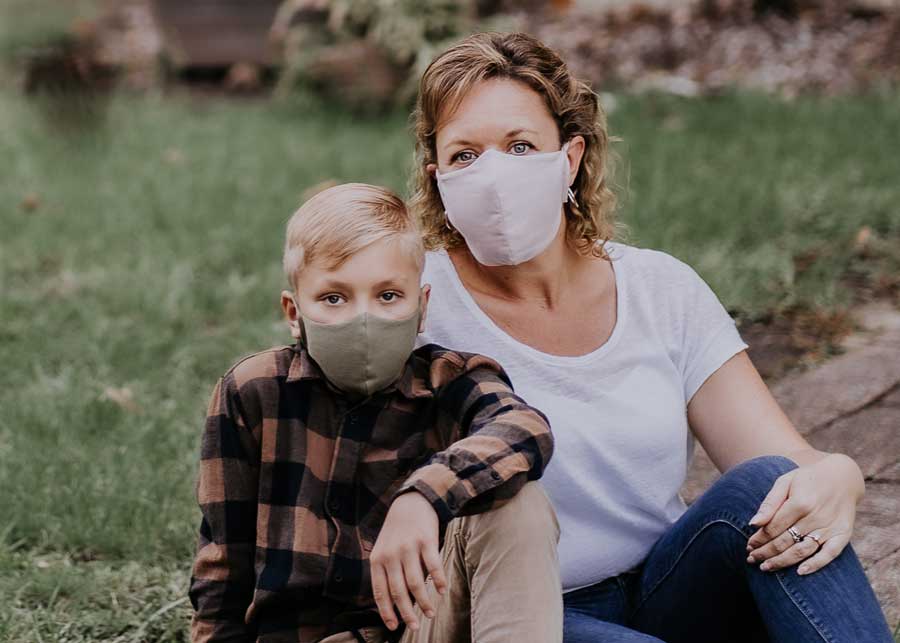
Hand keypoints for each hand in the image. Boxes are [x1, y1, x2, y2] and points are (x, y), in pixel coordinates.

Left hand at [370, 491, 447, 631]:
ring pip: (416, 583)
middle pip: (399, 591)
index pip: (380, 592)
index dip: (387, 611)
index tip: (394, 626)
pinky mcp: (426, 540)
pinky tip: (442, 591)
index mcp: (377, 559)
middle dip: (407, 613)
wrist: (411, 502)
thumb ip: (386, 572)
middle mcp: (391, 555)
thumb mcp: (383, 549)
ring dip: (424, 602)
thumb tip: (394, 604)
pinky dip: (438, 581)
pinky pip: (433, 566)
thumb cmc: (397, 532)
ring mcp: (408, 547)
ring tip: (431, 613)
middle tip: (414, 627)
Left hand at [745, 453, 863, 574]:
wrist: (843, 477)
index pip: (773, 527)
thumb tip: (753, 523)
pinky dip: (815, 565)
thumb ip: (770, 503)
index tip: (748, 546)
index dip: (759, 539)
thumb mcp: (785, 482)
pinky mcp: (843, 535)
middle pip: (785, 541)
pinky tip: (800, 572)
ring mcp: (830, 528)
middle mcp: (815, 517)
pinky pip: (829, 555)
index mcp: (799, 502)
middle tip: (752, 559)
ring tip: (766, 567)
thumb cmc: (807, 479)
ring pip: (802, 551)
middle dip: (765, 552)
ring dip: (782, 562)